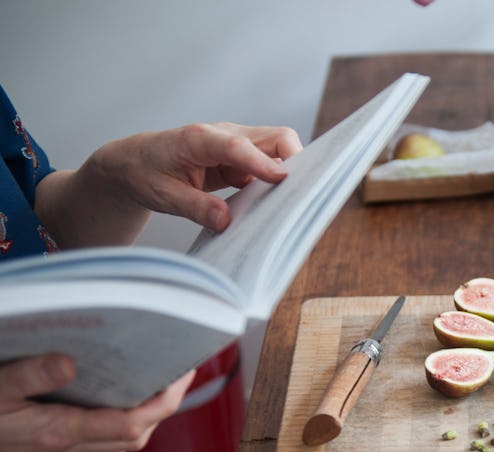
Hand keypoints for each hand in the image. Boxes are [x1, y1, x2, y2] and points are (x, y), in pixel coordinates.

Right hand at [0, 354, 194, 451]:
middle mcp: (69, 446)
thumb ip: (29, 375)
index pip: (133, 421)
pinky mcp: (51, 450)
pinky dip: (120, 426)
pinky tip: (116, 404)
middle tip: (176, 372)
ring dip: (145, 418)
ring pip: (121, 443)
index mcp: (61, 430)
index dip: (165, 400)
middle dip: (163, 407)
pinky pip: (101, 445)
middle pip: (136, 434)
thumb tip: (72, 362)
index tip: (183, 373)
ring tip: (154, 384)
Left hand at [98, 121, 304, 231]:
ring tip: (294, 201)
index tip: (282, 179)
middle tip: (304, 191)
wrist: (137, 161)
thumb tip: (225, 221)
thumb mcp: (163, 195)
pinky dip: (279, 181)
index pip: (238, 146)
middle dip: (295, 159)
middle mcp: (224, 136)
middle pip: (274, 137)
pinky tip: (278, 203)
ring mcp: (237, 146)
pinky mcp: (243, 159)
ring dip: (290, 172)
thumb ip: (195, 207)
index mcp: (199, 139)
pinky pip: (270, 165)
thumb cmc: (146, 173)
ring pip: (278, 150)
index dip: (262, 162)